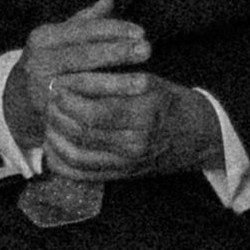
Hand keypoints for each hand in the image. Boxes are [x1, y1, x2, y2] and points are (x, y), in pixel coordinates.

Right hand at [22, 6, 146, 164]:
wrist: (16, 102)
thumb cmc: (49, 63)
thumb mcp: (60, 39)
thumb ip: (85, 22)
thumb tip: (109, 0)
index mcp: (43, 38)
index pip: (83, 29)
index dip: (113, 29)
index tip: (141, 32)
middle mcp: (39, 62)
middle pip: (84, 55)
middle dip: (118, 52)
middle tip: (147, 50)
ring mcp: (41, 89)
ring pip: (84, 85)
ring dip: (116, 84)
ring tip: (145, 82)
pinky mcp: (48, 114)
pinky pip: (81, 110)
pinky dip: (105, 107)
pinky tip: (128, 106)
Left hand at [60, 78, 224, 187]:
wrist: (201, 137)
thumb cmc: (175, 103)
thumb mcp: (152, 82)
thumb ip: (115, 80)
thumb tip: (75, 74)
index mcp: (145, 114)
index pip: (93, 110)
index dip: (69, 97)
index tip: (57, 82)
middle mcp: (135, 142)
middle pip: (81, 132)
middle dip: (58, 113)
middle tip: (48, 98)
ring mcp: (128, 162)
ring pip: (76, 154)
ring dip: (55, 136)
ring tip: (49, 118)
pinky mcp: (122, 175)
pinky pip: (82, 173)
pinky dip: (61, 160)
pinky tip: (53, 145)